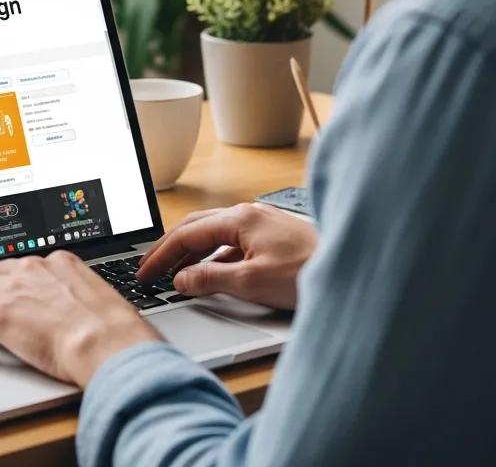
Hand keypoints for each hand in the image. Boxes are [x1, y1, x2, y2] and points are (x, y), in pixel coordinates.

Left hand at [0, 250, 159, 385]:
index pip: (29, 263)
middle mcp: (34, 268)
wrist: (105, 341)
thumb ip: (85, 299)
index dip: (18, 277)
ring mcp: (14, 289)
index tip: (15, 286)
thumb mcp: (101, 300)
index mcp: (61, 262)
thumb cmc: (112, 329)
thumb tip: (89, 316)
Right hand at [136, 202, 316, 309]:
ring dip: (191, 252)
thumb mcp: (251, 282)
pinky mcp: (272, 236)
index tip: (144, 273)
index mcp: (239, 219)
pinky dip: (213, 256)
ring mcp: (261, 223)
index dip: (160, 255)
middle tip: (149, 269)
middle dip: (169, 248)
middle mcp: (248, 214)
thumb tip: (180, 279)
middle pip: (196, 228)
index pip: (186, 234)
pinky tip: (212, 272)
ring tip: (174, 273)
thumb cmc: (308, 272)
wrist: (352, 270)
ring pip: (214, 234)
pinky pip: (231, 242)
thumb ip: (210, 279)